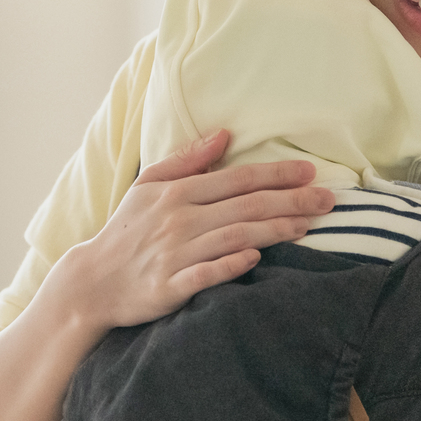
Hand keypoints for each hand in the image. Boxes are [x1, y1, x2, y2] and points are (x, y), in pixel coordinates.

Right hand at [0, 130, 332, 420]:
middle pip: (245, 206)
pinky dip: (230, 264)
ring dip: (273, 230)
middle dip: (290, 201)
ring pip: (234, 237)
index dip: (276, 175)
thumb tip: (224, 134)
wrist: (92, 281)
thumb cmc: (126, 231)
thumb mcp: (149, 186)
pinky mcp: (171, 286)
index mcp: (178, 193)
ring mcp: (176, 254)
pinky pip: (206, 273)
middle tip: (328, 200)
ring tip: (306, 226)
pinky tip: (256, 258)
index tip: (310, 172)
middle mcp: (180, 220)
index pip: (237, 179)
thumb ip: (187, 160)